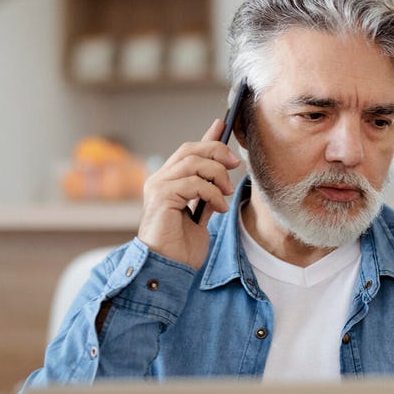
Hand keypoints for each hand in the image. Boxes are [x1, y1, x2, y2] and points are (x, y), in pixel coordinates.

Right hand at [137, 118, 241, 269]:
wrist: (170, 268)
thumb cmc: (182, 246)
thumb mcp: (201, 213)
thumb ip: (207, 191)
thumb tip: (222, 171)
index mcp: (167, 182)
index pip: (187, 151)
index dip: (206, 137)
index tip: (222, 125)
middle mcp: (159, 180)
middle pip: (190, 150)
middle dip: (217, 152)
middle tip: (236, 164)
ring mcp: (158, 187)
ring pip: (193, 163)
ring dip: (217, 176)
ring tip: (226, 194)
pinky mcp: (161, 197)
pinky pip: (193, 183)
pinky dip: (212, 193)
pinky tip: (219, 208)